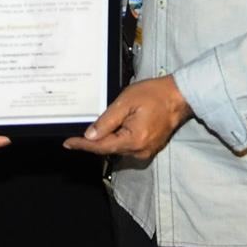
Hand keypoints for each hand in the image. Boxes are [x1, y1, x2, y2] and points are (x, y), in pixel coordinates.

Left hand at [62, 76, 191, 160]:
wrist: (178, 97)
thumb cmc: (153, 95)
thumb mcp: (125, 103)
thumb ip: (107, 121)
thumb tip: (90, 136)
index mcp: (133, 141)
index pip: (101, 147)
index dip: (83, 145)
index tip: (68, 143)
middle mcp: (140, 151)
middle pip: (109, 149)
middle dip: (93, 142)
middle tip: (77, 132)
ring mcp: (146, 152)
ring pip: (117, 149)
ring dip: (105, 140)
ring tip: (95, 127)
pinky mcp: (149, 148)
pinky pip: (127, 146)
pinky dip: (116, 139)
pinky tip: (111, 128)